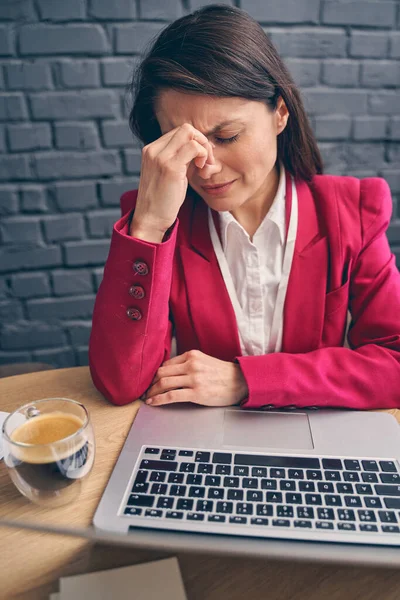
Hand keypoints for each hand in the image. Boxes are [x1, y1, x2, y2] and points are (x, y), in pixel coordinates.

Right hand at [130, 123, 215, 241]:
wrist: (150, 219)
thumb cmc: (162, 201)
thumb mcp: (170, 174)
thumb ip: (180, 160)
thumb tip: (198, 150)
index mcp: (151, 150)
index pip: (179, 132)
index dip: (195, 142)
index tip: (201, 159)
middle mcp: (153, 149)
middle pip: (186, 129)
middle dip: (202, 142)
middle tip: (206, 162)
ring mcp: (160, 156)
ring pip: (190, 133)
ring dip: (204, 148)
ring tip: (204, 167)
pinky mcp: (170, 167)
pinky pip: (194, 147)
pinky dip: (203, 155)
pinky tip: (202, 170)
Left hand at [145, 350, 248, 406]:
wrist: (240, 382)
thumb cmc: (223, 374)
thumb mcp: (204, 361)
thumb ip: (188, 364)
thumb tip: (169, 372)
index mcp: (192, 355)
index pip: (166, 364)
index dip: (155, 374)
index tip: (150, 381)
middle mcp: (191, 365)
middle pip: (161, 372)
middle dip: (150, 383)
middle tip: (145, 390)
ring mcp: (193, 378)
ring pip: (163, 383)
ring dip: (152, 392)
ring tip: (147, 398)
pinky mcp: (196, 392)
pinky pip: (171, 395)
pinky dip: (158, 399)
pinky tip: (153, 402)